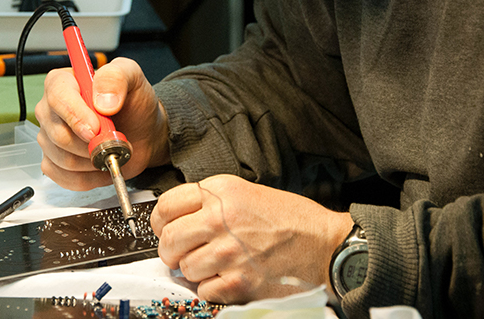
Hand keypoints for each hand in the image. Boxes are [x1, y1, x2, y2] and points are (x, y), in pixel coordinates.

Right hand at [35, 58, 169, 190]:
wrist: (142, 131)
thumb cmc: (133, 103)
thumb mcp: (132, 77)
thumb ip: (116, 78)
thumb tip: (102, 101)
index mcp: (63, 82)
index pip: (57, 98)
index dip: (75, 116)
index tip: (96, 128)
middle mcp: (50, 110)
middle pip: (58, 134)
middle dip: (92, 144)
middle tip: (115, 140)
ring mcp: (49, 138)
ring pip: (63, 160)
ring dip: (94, 161)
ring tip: (111, 150)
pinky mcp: (54, 162)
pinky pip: (64, 177)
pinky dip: (89, 177)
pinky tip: (103, 165)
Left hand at [150, 174, 353, 303]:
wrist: (324, 244)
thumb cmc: (289, 218)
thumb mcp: (246, 192)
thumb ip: (209, 202)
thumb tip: (176, 219)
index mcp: (221, 192)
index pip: (165, 206)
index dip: (159, 221)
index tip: (164, 228)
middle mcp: (220, 219)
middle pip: (168, 239)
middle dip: (171, 249)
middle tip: (183, 251)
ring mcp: (228, 252)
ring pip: (183, 268)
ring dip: (194, 270)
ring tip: (215, 263)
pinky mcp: (238, 282)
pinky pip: (203, 291)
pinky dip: (212, 288)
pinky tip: (229, 276)